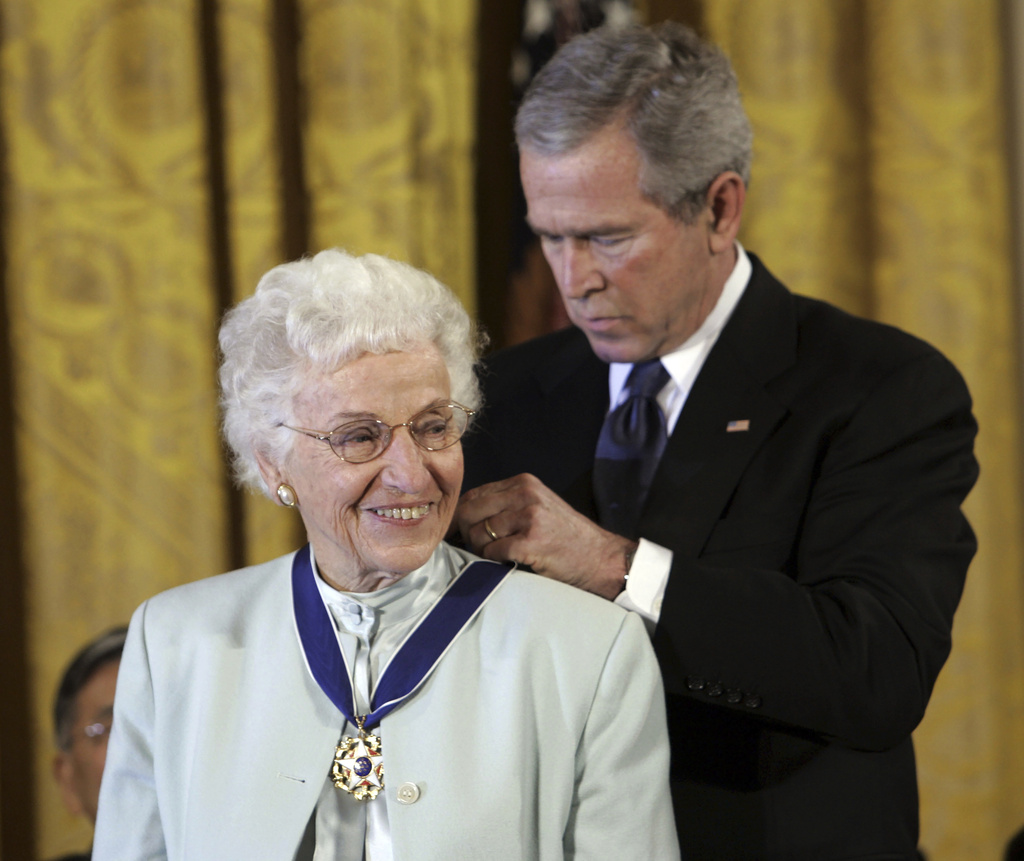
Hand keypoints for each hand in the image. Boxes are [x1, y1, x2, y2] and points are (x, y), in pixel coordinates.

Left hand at [456, 473, 636, 600]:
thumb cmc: (565, 537)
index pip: (474, 494)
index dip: (462, 516)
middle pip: (470, 511)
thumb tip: (464, 516)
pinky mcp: (531, 541)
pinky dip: (494, 560)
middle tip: (477, 548)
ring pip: (478, 533)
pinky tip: (510, 561)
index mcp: (524, 483)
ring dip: (482, 550)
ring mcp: (529, 516)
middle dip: (467, 533)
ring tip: (499, 555)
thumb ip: (506, 504)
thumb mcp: (537, 507)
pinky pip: (493, 550)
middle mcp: (525, 494)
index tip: (461, 532)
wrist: (599, 557)